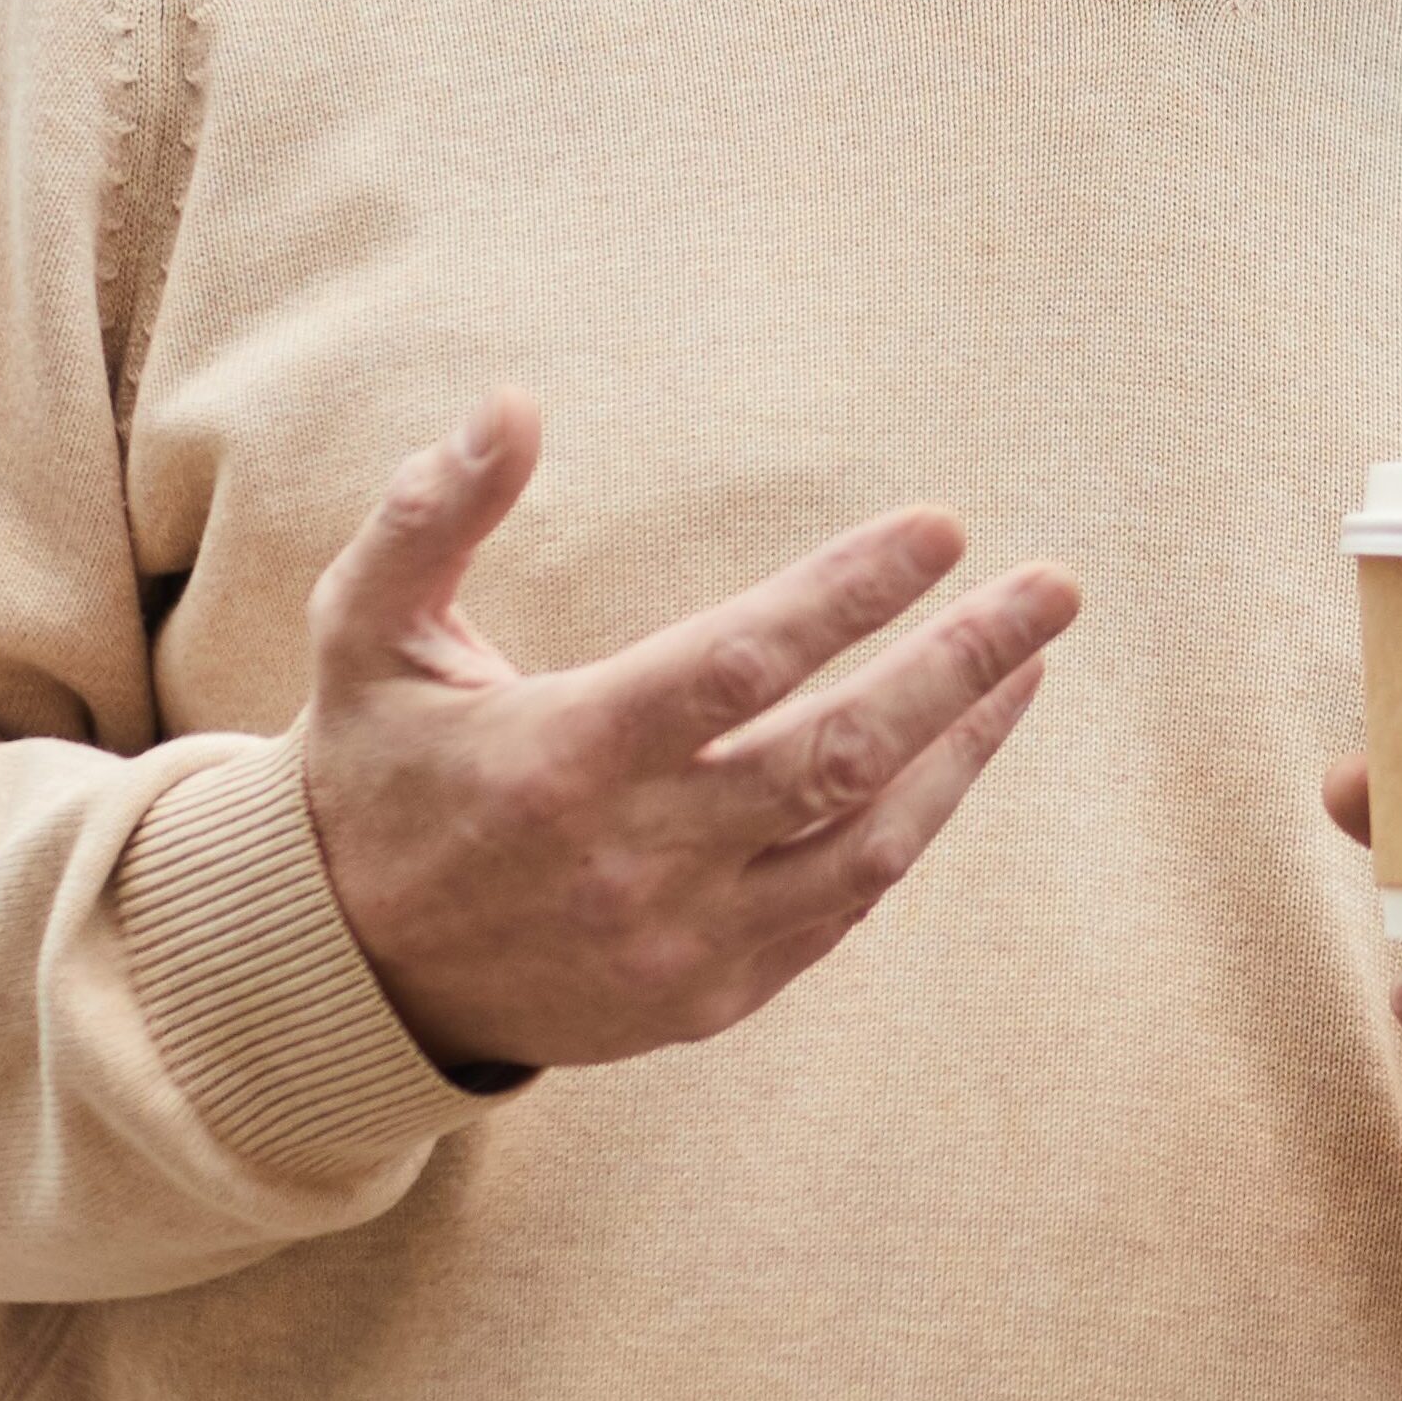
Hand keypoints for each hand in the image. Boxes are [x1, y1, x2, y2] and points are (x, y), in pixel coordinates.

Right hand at [299, 394, 1080, 1071]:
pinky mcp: (708, 996)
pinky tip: (957, 750)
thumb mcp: (364, 636)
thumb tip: (514, 404)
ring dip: (964, 746)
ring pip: (868, 841)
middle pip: (839, 754)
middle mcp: (632, 860)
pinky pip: (844, 907)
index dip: (849, 595)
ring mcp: (679, 941)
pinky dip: (913, 825)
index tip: (941, 528)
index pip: (741, 666)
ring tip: (1030, 661)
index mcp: (558, 759)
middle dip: (960, 663)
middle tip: (1052, 589)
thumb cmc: (376, 773)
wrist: (348, 978)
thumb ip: (431, 517)